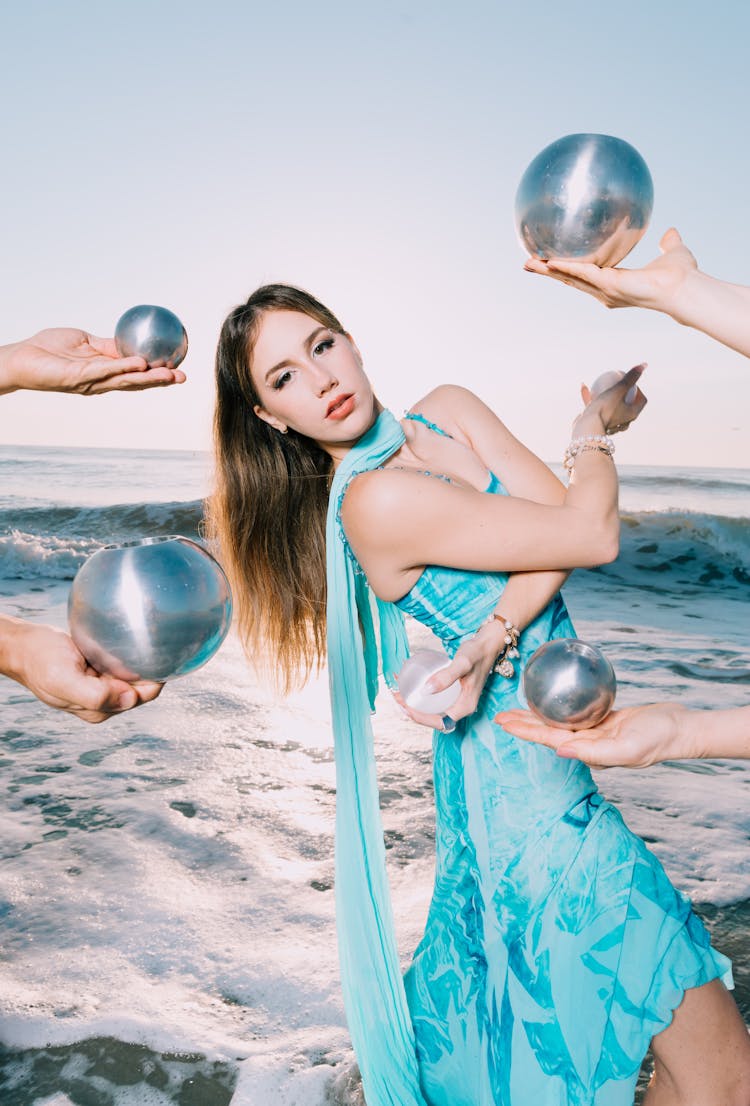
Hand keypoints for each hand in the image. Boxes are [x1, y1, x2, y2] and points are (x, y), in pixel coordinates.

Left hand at [2, 328, 186, 395]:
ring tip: (170, 375)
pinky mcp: (78, 379)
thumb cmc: (50, 349)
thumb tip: (128, 341)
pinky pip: (104, 371)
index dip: (157, 374)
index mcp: (105, 372)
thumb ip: (105, 345)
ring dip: (149, 379)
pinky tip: (140, 364)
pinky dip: (123, 368)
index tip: (178, 369)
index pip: (135, 375)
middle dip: (161, 382)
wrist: (22, 357)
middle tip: (184, 377)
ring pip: (125, 381)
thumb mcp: (84, 341)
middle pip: (136, 383)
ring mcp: (91, 382)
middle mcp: (101, 381)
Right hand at [9, 620, 162, 723]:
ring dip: (140, 660)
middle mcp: (105, 700)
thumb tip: (128, 698)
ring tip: (143, 638)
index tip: (160, 656)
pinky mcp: (100, 669)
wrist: (24, 647)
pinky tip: (130, 640)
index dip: (154, 679)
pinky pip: (123, 663)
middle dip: (150, 668)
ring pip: (135, 674)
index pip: (141, 696)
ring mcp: (103, 685)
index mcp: (99, 709)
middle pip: (142, 686)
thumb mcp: (63, 680)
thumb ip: (95, 695)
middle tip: (152, 641)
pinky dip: (129, 653)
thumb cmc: (40, 662)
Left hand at [392, 626, 502, 730]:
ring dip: (413, 704)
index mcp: (465, 707)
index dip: (420, 718)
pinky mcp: (451, 692)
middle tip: (396, 697)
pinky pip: (433, 699)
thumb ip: (446, 676)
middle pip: (432, 718)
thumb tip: (426, 691)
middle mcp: (460, 707)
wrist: (487, 644)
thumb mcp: (462, 663)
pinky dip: (419, 695)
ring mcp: (455, 700)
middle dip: (412, 711)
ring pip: (431, 709)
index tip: (405, 706)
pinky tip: (409, 685)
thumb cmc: (477, 653)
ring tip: (398, 692)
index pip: (439, 723)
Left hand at [494, 702, 690, 768]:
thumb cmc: (657, 739)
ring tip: (517, 708)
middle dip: (523, 725)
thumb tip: (559, 751)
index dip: (525, 731)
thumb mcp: (627, 748)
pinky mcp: (606, 720)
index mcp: (589, 752)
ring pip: (559, 722)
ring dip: (538, 716)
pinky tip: (553, 699)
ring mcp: (597, 733)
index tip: (503, 723)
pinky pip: (577, 713)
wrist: (680, 729)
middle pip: (548, 732)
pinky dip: (560, 707)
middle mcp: (588, 744)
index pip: (549, 739)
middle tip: (500, 715)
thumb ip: (593, 753)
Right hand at [523, 228, 697, 314]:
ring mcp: (605, 290)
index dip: (568, 269)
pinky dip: (566, 267)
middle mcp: (606, 291)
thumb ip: (668, 242)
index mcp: (615, 283)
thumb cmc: (681, 276)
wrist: (685, 287)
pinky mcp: (609, 285)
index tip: (552, 262)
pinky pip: (583, 273)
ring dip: (548, 271)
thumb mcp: (672, 252)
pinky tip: (549, 261)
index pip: (585, 275)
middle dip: (548, 272)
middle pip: (570, 280)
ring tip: (527, 262)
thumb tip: (670, 231)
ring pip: (570, 278)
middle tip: (528, 263)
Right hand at [573, 363, 646, 436]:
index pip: (641, 401)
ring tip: (598, 385)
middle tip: (617, 384)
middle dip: (624, 394)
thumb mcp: (618, 390)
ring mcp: (610, 425)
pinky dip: (592, 400)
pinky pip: (597, 410)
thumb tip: (644, 364)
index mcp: (632, 415)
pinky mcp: (597, 426)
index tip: (630, 382)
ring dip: (605, 396)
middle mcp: (623, 422)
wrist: (587, 428)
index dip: (638, 390)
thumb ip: (630, 378)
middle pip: (628, 405)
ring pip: (610, 407)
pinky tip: (584, 387)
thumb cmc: (604, 409)